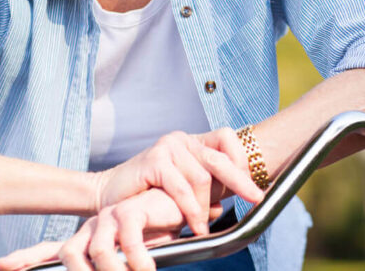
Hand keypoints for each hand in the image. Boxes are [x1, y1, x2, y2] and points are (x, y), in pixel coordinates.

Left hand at [0, 188, 220, 270]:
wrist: (179, 203)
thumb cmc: (156, 232)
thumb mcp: (130, 256)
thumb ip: (114, 264)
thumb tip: (101, 268)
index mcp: (89, 238)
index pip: (53, 250)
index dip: (27, 258)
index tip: (4, 264)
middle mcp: (94, 226)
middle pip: (69, 254)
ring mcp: (110, 217)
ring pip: (98, 253)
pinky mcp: (130, 212)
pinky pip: (126, 244)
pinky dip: (139, 261)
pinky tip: (148, 267)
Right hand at [94, 128, 261, 235]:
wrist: (108, 195)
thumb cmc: (146, 194)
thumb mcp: (182, 190)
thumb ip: (204, 190)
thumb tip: (224, 204)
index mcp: (191, 142)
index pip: (227, 138)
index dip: (242, 160)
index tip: (252, 184)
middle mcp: (182, 139)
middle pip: (220, 157)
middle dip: (241, 181)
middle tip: (256, 200)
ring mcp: (168, 146)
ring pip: (203, 177)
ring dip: (206, 207)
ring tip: (203, 226)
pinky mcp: (155, 159)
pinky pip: (182, 187)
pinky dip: (191, 209)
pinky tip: (195, 224)